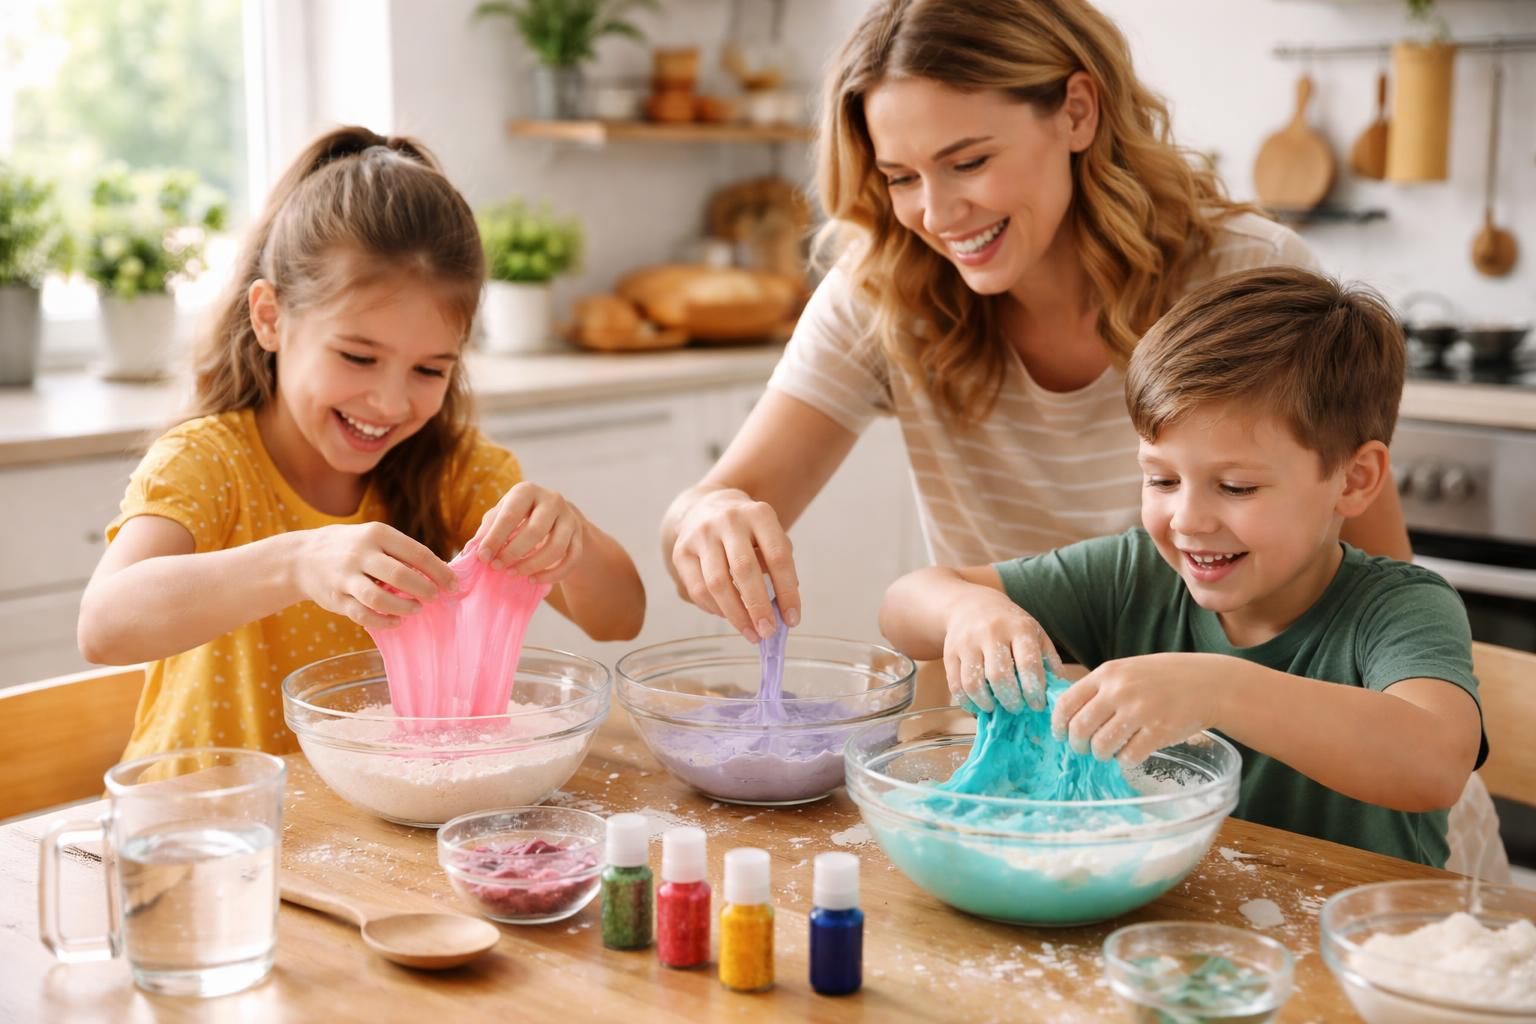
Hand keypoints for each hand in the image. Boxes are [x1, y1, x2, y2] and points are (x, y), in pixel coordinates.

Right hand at [293, 523, 455, 629]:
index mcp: (377, 534)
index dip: (439, 571)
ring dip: (404, 607)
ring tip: (416, 609)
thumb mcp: (373, 537)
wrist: (302, 557)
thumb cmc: (350, 547)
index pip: (417, 553)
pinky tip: (396, 621)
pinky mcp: (336, 599)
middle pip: (401, 575)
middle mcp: (360, 554)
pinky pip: (363, 615)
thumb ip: (400, 552)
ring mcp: (345, 577)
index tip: (453, 584)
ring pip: (380, 598)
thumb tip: (439, 572)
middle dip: (424, 589)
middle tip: (435, 597)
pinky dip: (384, 621)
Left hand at [473, 481, 586, 583]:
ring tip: (514, 574)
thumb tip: (473, 551)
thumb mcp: (501, 514)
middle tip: (498, 567)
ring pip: (556, 548)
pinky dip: (552, 575)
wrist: (554, 515)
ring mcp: (569, 519)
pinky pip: (571, 560)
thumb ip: (488, 529)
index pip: (510, 515)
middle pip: (536, 531)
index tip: (483, 557)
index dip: (495, 538)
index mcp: (527, 491)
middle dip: (514, 553)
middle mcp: (552, 500)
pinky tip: (534, 580)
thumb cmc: (519, 516)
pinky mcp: (580, 537)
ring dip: (533, 565)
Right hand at [669, 487, 800, 643]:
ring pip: (717, 584)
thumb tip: (781, 610)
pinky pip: (697, 590)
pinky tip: (730, 618)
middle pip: (744, 570)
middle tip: (768, 632)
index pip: (777, 556)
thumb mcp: (770, 535)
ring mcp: (701, 535)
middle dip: (758, 607)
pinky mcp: (681, 552)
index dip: (787, 591)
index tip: (792, 619)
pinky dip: (715, 610)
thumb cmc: (748, 531)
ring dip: (736, 615)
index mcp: (759, 515)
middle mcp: (728, 520)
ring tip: (751, 634)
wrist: (707, 509)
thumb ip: (778, 565)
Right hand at [941, 590, 1059, 713]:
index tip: (1036, 705)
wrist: (971, 605)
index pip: (1028, 663)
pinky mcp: (949, 653)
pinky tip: (977, 705)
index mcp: (1019, 628)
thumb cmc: (1010, 625)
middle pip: (999, 676)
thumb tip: (1058, 695)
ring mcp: (967, 642)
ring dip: (986, 703)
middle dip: (1010, 700)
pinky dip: (967, 702)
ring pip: (973, 683)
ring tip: (995, 706)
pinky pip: (955, 685)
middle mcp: (991, 632)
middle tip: (1016, 708)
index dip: (1033, 690)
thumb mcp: (1035, 634)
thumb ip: (1049, 662)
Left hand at [1052, 653, 1227, 765]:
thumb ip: (1100, 688)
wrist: (1208, 683)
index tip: (1060, 735)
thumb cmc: (1163, 678)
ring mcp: (1139, 711)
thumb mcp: (1127, 671)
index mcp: (1107, 673)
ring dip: (1102, 754)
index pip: (1067, 702)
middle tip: (1085, 749)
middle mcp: (1119, 691)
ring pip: (1101, 746)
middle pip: (1079, 728)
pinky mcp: (1157, 732)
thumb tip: (1069, 715)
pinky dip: (1125, 760)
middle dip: (1077, 745)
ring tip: (1110, 751)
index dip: (1059, 724)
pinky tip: (1132, 752)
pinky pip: (1127, 757)